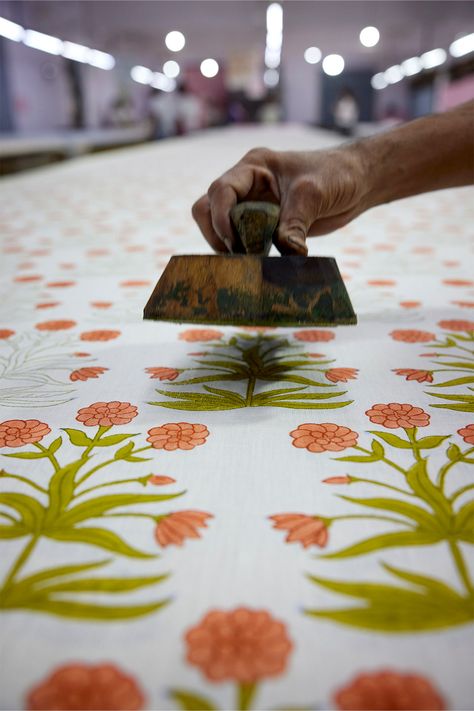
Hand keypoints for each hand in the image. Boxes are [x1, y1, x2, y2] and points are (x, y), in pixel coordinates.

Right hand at [191, 145, 371, 254]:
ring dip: (229, 247)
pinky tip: (260, 265)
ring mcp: (253, 205)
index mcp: (254, 167)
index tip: (236, 243)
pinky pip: (242, 240)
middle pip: (208, 209)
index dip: (221, 218)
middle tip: (239, 256)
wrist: (357, 182)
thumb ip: (295, 224)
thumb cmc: (337, 175)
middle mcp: (247, 185)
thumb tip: (286, 253)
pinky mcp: (263, 224)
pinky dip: (245, 255)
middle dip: (217, 234)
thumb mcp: (314, 195)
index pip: (221, 190)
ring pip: (220, 226)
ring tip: (250, 263)